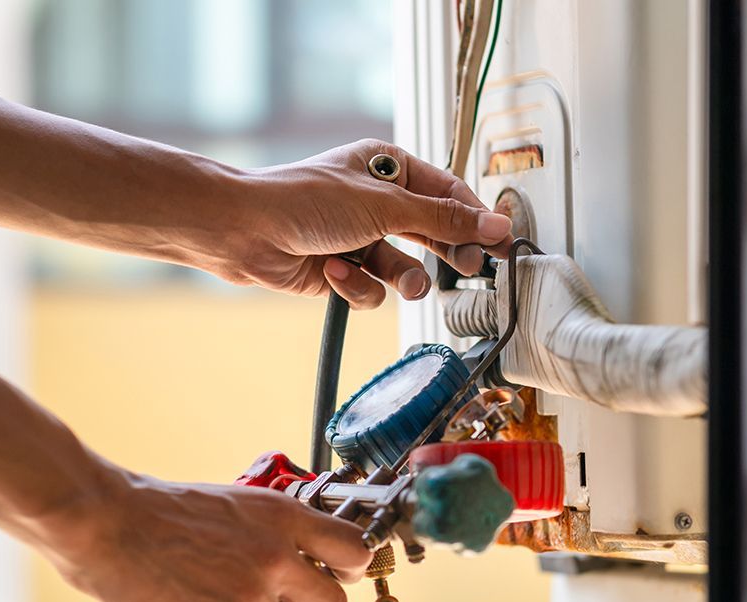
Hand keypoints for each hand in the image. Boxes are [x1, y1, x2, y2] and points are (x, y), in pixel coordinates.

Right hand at [37, 465, 372, 601]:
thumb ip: (270, 529)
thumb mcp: (231, 502)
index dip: (349, 568)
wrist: (104, 520)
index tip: (332, 574)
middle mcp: (274, 556)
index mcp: (280, 515)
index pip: (356, 549)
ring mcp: (247, 597)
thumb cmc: (157, 508)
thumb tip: (297, 554)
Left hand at [236, 138, 512, 308]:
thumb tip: (494, 223)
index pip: (448, 194)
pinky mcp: (341, 270)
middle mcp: (376, 202)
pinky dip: (355, 286)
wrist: (243, 231)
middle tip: (469, 268)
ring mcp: (359, 238)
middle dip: (446, 252)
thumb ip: (443, 220)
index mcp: (389, 168)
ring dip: (399, 278)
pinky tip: (332, 271)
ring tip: (392, 279)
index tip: (502, 243)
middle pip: (432, 232)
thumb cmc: (302, 201)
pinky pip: (372, 289)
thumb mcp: (383, 206)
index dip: (476, 218)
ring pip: (405, 269)